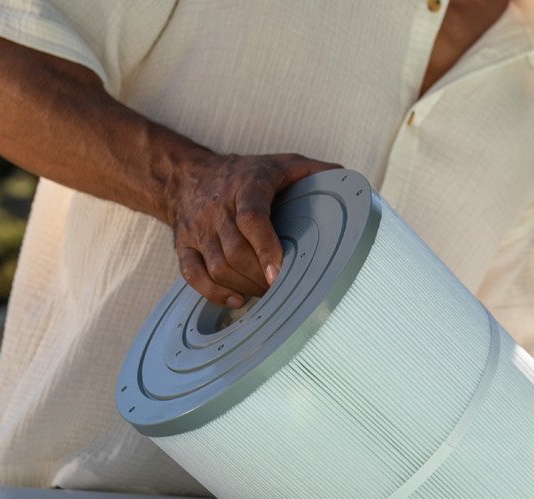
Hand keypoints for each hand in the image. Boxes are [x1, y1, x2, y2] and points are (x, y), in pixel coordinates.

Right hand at [167, 152, 340, 307]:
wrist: (188, 175)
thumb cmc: (245, 174)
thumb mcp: (281, 164)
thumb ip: (315, 172)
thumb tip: (349, 183)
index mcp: (245, 186)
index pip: (251, 218)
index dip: (265, 247)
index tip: (278, 273)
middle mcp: (217, 208)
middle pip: (234, 251)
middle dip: (259, 277)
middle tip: (281, 288)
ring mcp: (197, 228)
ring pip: (216, 266)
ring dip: (243, 286)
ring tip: (265, 292)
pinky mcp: (183, 244)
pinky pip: (193, 275)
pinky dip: (214, 293)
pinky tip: (238, 299)